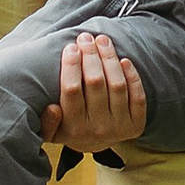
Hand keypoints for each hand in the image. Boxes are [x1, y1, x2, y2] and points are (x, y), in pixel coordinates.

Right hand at [39, 29, 148, 148]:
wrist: (96, 146)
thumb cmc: (70, 128)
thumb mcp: (52, 131)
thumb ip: (46, 122)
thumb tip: (52, 108)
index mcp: (73, 128)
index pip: (71, 90)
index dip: (71, 65)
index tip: (70, 47)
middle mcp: (97, 129)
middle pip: (95, 83)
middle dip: (90, 55)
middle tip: (85, 37)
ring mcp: (119, 127)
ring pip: (117, 85)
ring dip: (110, 59)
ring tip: (102, 40)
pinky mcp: (136, 124)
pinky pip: (138, 96)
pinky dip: (132, 76)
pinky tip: (123, 60)